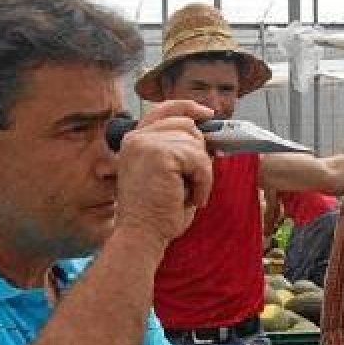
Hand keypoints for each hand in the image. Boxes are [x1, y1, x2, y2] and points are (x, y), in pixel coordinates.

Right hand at [113, 100, 213, 246]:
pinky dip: (203, 181)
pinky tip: (193, 198)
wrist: (141, 236)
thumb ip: (178, 151)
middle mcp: (136, 137)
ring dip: (201, 172)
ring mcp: (146, 143)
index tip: (208, 114)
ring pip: (195, 143)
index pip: (164, 109)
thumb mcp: (165, 175)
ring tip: (191, 195)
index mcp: (135, 140)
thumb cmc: (155, 214)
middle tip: (196, 181)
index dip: (188, 107)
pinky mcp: (159, 154)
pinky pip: (198, 159)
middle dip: (199, 152)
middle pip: (185, 125)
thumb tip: (208, 138)